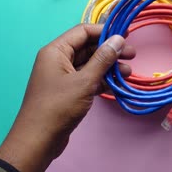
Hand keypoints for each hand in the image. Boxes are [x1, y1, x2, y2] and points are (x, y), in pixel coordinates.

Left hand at [0, 24, 134, 171]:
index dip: (105, 31)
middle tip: (132, 56)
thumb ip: (103, 59)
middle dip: (110, 51)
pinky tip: (117, 85)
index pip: (83, 31)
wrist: (39, 140)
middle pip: (88, 48)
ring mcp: (62, 76)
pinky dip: (101, 81)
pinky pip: (87, 79)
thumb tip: (118, 39)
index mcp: (56, 51)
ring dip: (108, 68)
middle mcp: (58, 60)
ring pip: (89, 65)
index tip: (126, 35)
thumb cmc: (58, 107)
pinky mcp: (67, 91)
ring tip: (128, 73)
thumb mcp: (84, 81)